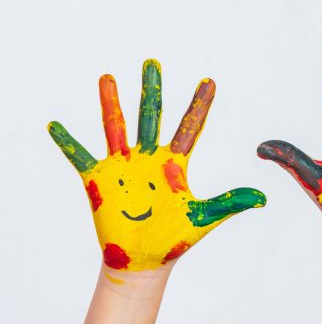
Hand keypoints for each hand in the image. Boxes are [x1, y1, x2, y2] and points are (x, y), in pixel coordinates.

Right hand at [48, 59, 265, 273]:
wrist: (145, 261)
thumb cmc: (175, 238)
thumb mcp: (204, 217)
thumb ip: (231, 202)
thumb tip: (263, 198)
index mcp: (175, 164)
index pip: (190, 127)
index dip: (199, 106)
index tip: (210, 81)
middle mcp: (148, 159)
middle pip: (151, 116)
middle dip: (152, 90)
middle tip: (153, 63)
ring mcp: (122, 167)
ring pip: (116, 128)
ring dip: (111, 103)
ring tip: (108, 77)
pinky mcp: (99, 181)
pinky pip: (80, 157)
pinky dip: (68, 142)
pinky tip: (55, 125)